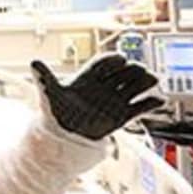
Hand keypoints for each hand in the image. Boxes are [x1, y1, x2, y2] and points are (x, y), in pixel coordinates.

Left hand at [31, 55, 163, 140]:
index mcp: (87, 78)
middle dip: (131, 70)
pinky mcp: (121, 115)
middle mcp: (103, 87)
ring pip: (133, 87)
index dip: (112, 61)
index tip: (120, 58)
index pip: (102, 64)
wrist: (63, 134)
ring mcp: (113, 100)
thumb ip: (45, 79)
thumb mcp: (50, 93)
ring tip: (153, 79)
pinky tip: (158, 100)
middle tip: (139, 68)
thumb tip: (34, 62)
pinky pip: (138, 108)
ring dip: (144, 82)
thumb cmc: (56, 111)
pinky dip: (149, 104)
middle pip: (121, 73)